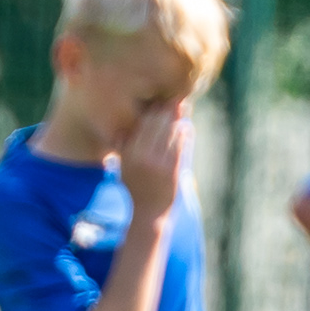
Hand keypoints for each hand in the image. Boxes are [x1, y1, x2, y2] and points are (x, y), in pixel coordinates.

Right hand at [114, 99, 189, 219]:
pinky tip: (187, 127)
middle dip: (166, 109)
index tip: (159, 100)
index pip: (140, 124)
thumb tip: (122, 127)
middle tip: (175, 97)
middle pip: (156, 124)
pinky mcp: (172, 171)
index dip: (151, 109)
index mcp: (127, 154)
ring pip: (170, 132)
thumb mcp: (124, 167)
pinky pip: (180, 146)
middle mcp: (140, 157)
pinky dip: (184, 134)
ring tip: (183, 108)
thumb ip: (123, 147)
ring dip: (178, 118)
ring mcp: (156, 164)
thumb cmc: (136, 187)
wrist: (149, 213)